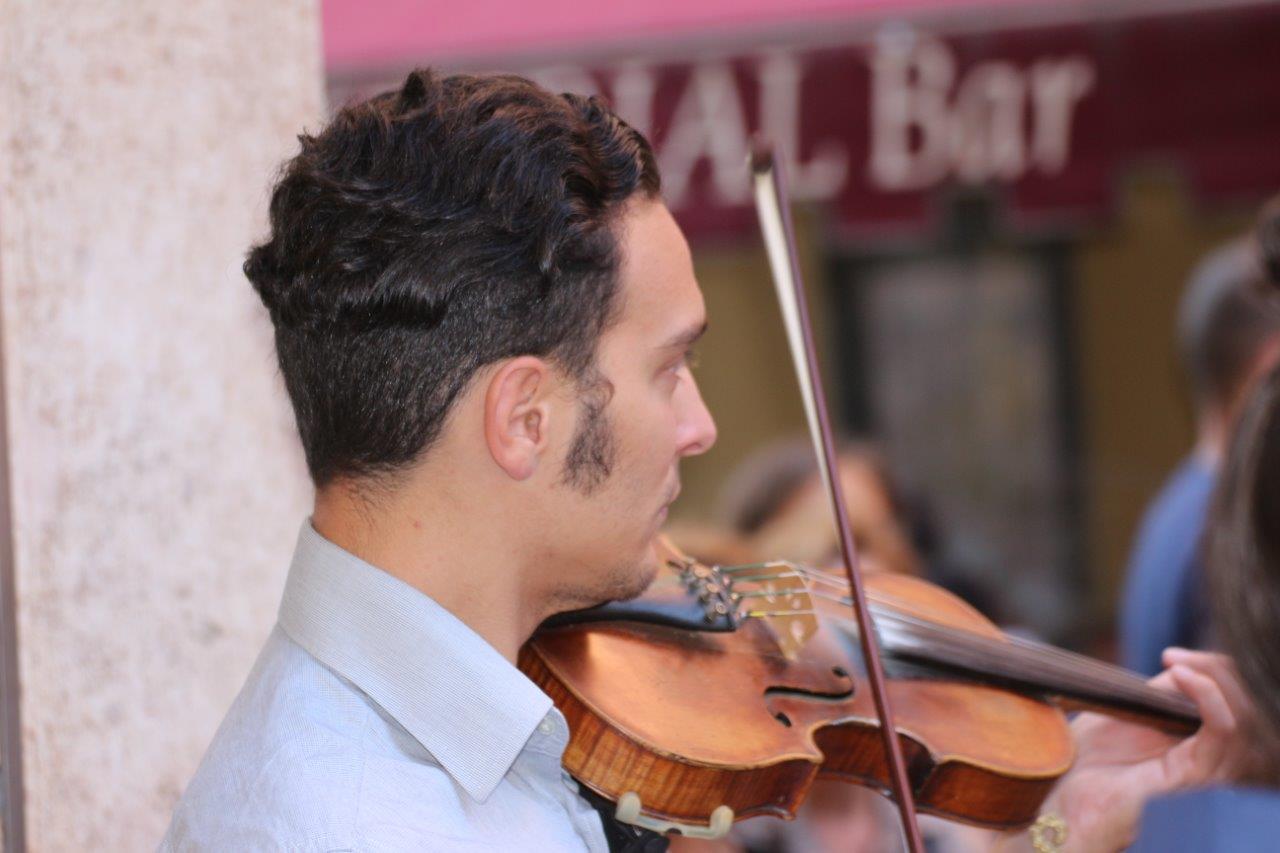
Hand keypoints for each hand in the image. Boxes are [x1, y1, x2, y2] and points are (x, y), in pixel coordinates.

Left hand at [1034, 649, 1255, 851]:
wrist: (1064, 795)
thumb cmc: (1087, 759)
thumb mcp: (1124, 713)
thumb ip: (1157, 695)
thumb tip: (1182, 668)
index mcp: (1191, 741)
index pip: (1229, 701)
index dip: (1211, 671)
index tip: (1171, 655)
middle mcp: (1206, 756)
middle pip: (1243, 705)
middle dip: (1217, 670)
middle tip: (1175, 656)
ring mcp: (1205, 766)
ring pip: (1241, 714)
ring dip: (1213, 678)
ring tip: (1178, 665)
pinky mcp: (1195, 773)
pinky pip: (1221, 731)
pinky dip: (1208, 697)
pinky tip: (1183, 677)